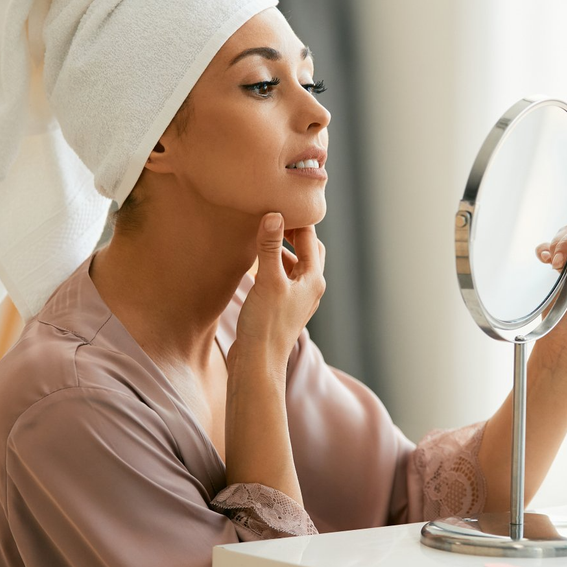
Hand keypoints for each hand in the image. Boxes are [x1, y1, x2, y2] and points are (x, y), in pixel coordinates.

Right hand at [233, 213, 325, 360]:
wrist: (257, 365)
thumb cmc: (265, 326)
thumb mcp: (268, 280)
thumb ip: (271, 247)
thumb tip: (275, 215)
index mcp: (313, 279)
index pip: (310, 238)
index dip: (296, 218)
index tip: (279, 200)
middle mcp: (310, 288)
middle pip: (308, 251)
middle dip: (293, 234)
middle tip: (272, 218)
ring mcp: (296, 300)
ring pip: (293, 266)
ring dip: (280, 251)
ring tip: (261, 237)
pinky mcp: (281, 309)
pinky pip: (280, 280)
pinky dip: (271, 268)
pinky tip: (253, 266)